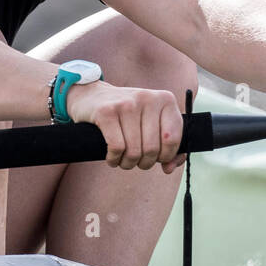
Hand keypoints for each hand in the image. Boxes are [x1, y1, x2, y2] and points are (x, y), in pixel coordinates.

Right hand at [63, 80, 184, 173]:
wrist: (92, 96)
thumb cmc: (127, 115)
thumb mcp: (151, 122)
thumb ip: (168, 145)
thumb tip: (169, 168)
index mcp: (165, 99)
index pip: (173, 138)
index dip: (166, 156)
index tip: (156, 158)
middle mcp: (148, 98)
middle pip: (152, 148)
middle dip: (144, 163)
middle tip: (137, 161)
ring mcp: (127, 104)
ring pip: (134, 151)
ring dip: (128, 163)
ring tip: (123, 160)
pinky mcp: (106, 112)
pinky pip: (117, 147)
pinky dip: (114, 159)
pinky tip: (112, 158)